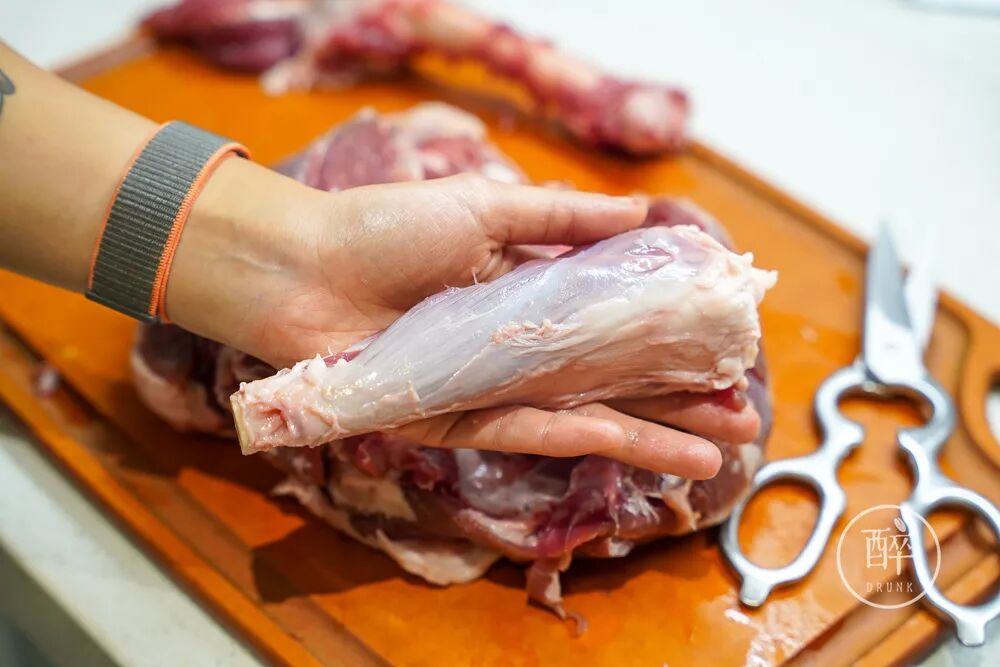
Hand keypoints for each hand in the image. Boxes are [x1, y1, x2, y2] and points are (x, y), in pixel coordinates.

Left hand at [169, 161, 755, 476]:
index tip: (726, 341)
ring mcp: (494, 387)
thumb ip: (563, 216)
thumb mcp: (485, 209)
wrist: (302, 269)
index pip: (616, 321)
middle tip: (743, 416)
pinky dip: (593, 440)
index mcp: (528, 294)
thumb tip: (643, 211)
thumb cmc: (387, 229)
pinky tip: (651, 452)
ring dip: (655, 435)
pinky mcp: (461, 422)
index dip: (670, 335)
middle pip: (614, 377)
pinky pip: (536, 433)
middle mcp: (519, 346)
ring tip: (721, 453)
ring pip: (589, 415)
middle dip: (679, 399)